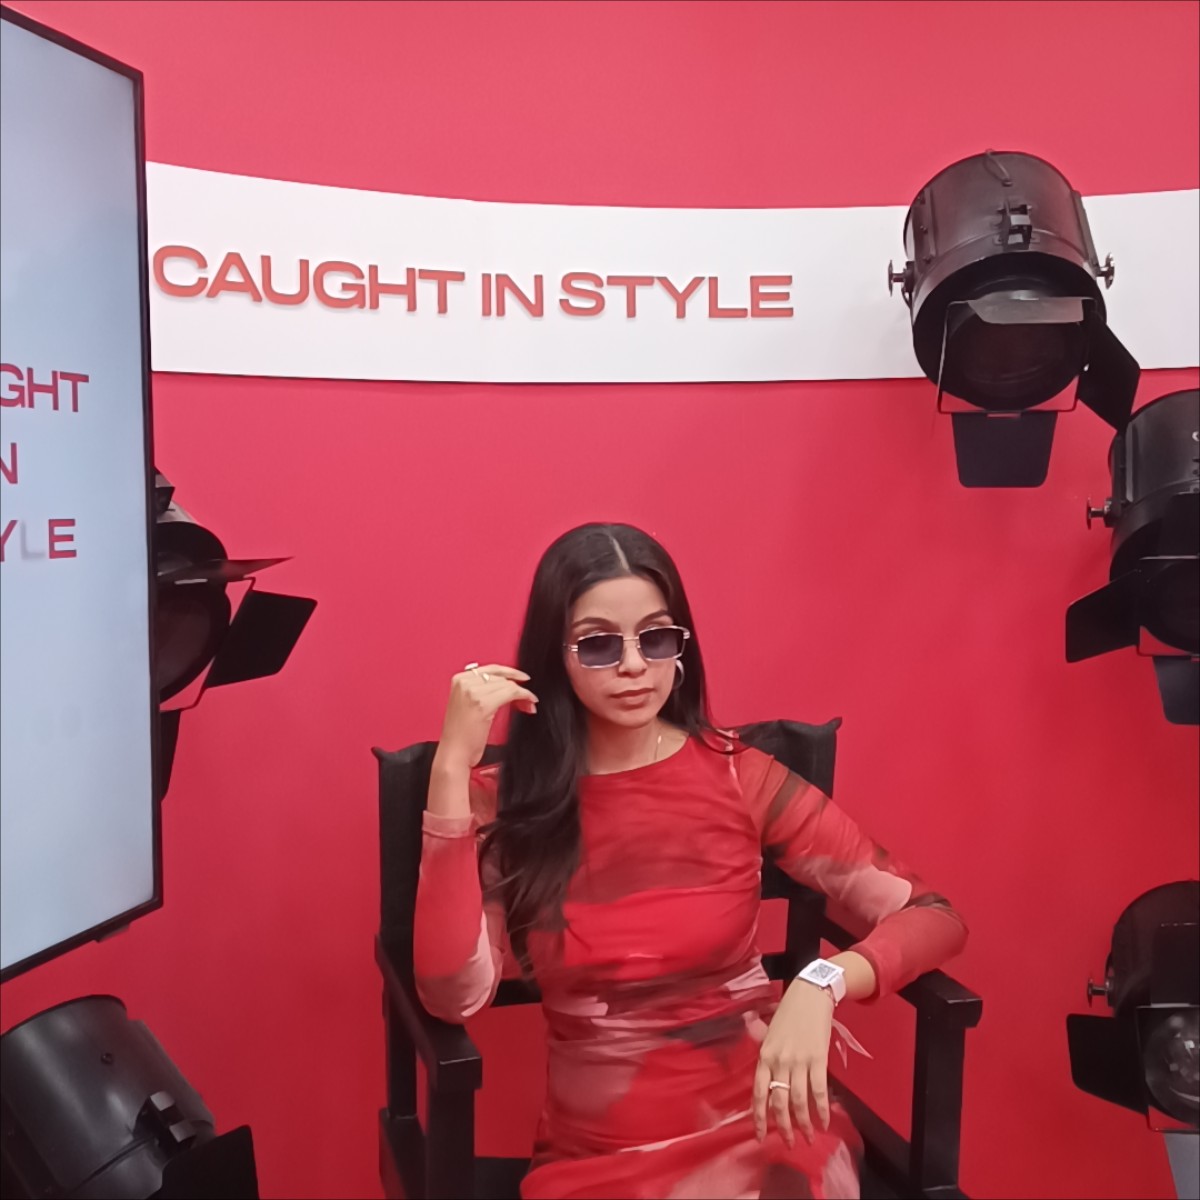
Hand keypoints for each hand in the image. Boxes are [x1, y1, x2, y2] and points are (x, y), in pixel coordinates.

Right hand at [434, 664, 537, 772]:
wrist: (454, 753)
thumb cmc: (460, 735)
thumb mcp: (467, 704)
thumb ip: (482, 690)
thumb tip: (507, 685)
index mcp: (459, 680)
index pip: (491, 669)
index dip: (510, 673)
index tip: (521, 678)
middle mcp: (465, 683)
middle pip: (501, 676)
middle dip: (517, 685)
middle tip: (528, 696)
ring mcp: (473, 692)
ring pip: (508, 684)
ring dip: (523, 693)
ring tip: (529, 703)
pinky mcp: (483, 703)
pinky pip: (511, 693)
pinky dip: (524, 696)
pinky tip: (529, 703)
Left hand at [752, 980, 834, 1147]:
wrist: (810, 994)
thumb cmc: (789, 1013)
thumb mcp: (769, 1033)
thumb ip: (765, 1055)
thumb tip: (763, 1078)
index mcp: (764, 1055)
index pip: (758, 1092)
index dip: (759, 1117)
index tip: (761, 1136)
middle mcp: (778, 1061)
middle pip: (778, 1101)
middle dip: (783, 1127)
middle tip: (789, 1144)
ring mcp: (799, 1061)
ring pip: (798, 1100)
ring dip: (804, 1124)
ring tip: (808, 1138)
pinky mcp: (818, 1059)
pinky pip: (818, 1090)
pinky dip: (821, 1110)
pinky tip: (824, 1122)